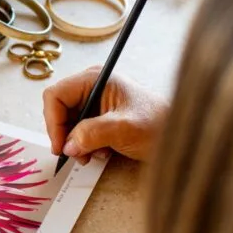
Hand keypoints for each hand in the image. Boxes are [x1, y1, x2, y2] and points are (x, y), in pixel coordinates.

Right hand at [43, 68, 167, 162]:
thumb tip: (68, 145)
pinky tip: (101, 151)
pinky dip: (84, 145)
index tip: (61, 146)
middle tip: (77, 154)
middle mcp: (91, 87)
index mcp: (95, 79)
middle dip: (65, 135)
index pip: (56, 96)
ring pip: (67, 123)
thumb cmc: (157, 123)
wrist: (179, 133)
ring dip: (75, 143)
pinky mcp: (98, 116)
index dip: (53, 122)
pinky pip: (78, 131)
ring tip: (93, 154)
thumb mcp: (124, 128)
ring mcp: (94, 101)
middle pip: (58, 110)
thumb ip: (92, 133)